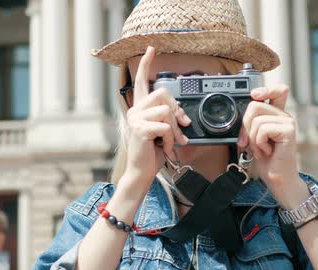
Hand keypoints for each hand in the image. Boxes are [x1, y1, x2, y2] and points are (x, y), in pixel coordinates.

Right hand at [123, 46, 190, 187]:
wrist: (142, 172)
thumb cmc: (152, 153)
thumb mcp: (162, 132)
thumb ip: (169, 118)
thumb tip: (182, 115)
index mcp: (140, 109)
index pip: (141, 81)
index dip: (146, 64)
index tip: (151, 49)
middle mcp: (135, 110)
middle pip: (163, 93)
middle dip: (177, 111)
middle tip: (180, 128)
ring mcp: (136, 119)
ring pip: (166, 110)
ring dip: (174, 130)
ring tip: (169, 142)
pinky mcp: (140, 129)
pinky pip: (165, 127)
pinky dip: (170, 140)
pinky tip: (164, 148)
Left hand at [237, 85, 305, 205]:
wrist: (277, 179)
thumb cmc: (266, 160)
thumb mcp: (253, 138)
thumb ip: (250, 124)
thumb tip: (240, 113)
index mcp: (277, 115)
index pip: (278, 91)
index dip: (265, 89)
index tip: (254, 94)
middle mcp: (284, 116)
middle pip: (255, 106)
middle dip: (245, 126)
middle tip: (249, 143)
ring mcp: (288, 122)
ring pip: (257, 120)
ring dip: (253, 139)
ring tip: (262, 149)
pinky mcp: (288, 131)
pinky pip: (263, 129)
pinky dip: (259, 143)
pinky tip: (268, 152)